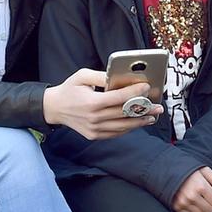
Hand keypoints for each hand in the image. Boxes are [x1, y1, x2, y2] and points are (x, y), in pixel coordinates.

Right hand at [45, 68, 160, 140]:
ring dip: (139, 122)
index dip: (134, 93)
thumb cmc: (69, 89)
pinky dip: (128, 128)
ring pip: (123, 127)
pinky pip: (116, 133)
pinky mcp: (94, 136)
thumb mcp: (82, 76)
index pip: (119, 98)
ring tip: (152, 117)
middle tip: (158, 107)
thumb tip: (119, 77)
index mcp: (91, 102)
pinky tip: (137, 123)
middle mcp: (94, 118)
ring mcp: (94, 129)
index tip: (147, 88)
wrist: (54, 108)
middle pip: (124, 114)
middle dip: (143, 109)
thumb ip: (101, 76)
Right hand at [172, 167, 211, 211]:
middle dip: (210, 204)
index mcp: (201, 186)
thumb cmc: (191, 170)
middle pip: (210, 210)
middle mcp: (191, 196)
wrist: (169, 170)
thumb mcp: (206, 171)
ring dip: (201, 208)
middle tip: (204, 195)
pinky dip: (192, 210)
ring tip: (197, 197)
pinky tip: (189, 200)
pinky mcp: (177, 207)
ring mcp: (183, 203)